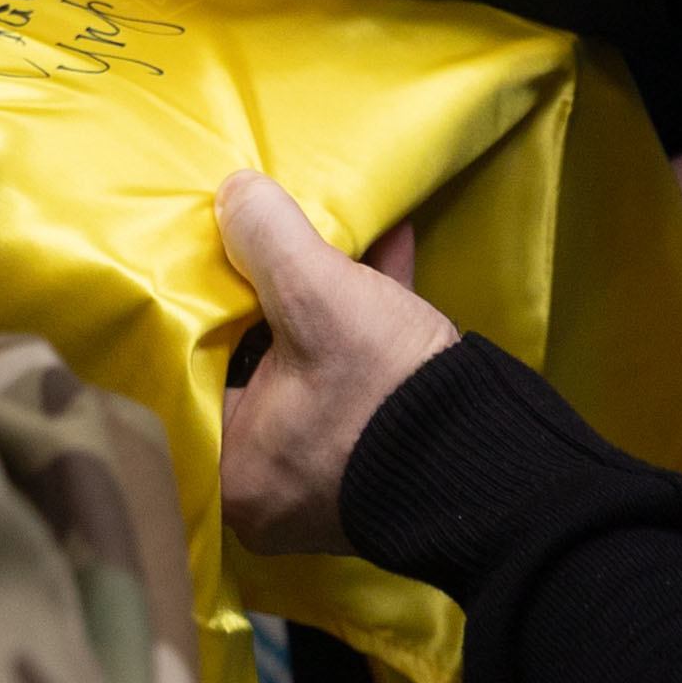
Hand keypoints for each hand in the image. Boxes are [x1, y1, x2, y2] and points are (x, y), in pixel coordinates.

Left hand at [215, 171, 455, 556]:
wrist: (493, 454)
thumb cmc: (391, 396)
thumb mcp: (324, 298)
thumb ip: (269, 238)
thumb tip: (235, 194)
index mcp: (230, 469)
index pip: (189, 375)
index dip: (200, 309)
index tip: (216, 259)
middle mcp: (265, 488)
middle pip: (246, 370)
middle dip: (267, 301)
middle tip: (266, 247)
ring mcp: (319, 477)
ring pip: (302, 371)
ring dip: (323, 304)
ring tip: (332, 242)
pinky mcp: (369, 456)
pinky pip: (349, 380)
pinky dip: (363, 323)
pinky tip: (388, 256)